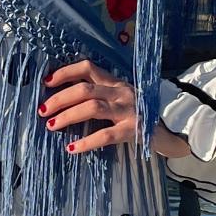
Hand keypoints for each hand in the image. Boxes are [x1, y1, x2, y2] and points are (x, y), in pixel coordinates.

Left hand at [38, 58, 188, 157]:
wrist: (172, 128)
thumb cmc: (140, 113)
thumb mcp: (121, 97)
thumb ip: (100, 94)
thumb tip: (65, 98)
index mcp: (116, 82)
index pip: (88, 67)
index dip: (65, 72)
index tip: (46, 81)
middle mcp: (121, 92)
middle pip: (84, 89)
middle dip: (59, 98)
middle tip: (42, 110)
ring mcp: (128, 110)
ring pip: (92, 107)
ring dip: (67, 116)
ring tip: (51, 126)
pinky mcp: (133, 130)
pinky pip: (105, 135)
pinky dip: (86, 142)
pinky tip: (72, 148)